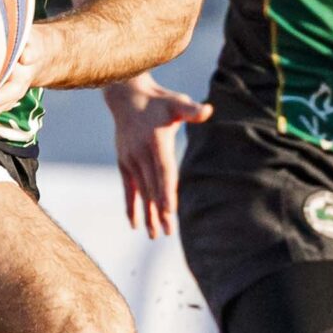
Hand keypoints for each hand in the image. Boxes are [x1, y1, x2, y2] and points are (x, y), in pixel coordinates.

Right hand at [103, 78, 212, 236]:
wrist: (128, 98)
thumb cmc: (159, 102)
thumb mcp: (177, 102)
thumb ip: (192, 110)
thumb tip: (208, 110)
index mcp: (156, 142)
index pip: (163, 171)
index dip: (166, 192)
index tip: (169, 211)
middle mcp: (141, 153)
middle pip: (153, 187)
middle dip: (160, 211)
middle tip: (168, 232)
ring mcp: (130, 160)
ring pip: (141, 191)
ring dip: (147, 214)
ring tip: (154, 235)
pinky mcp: (124, 163)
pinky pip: (128, 189)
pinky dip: (131, 206)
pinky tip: (135, 224)